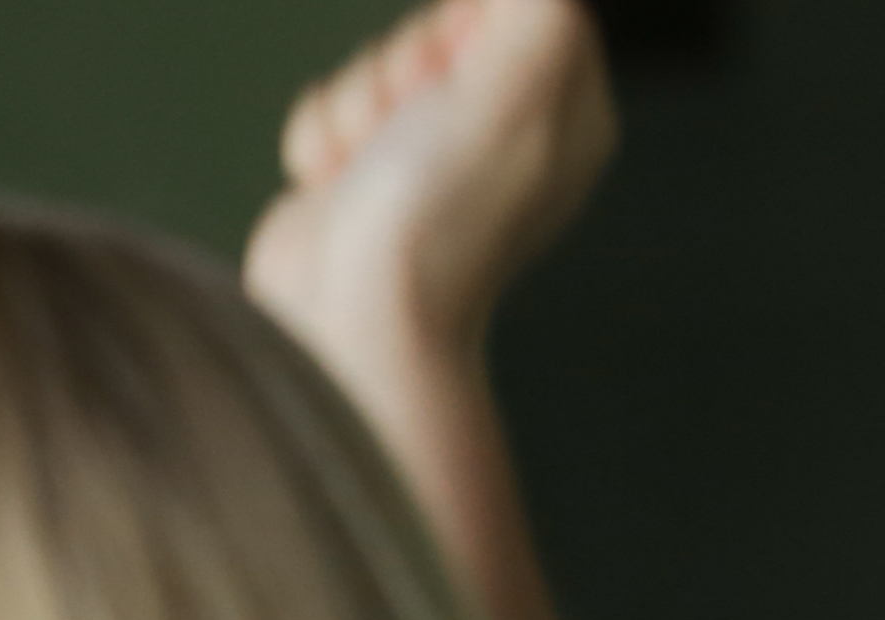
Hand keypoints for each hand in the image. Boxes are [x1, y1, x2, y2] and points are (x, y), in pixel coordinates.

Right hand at [243, 0, 614, 359]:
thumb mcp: (517, 82)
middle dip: (404, 67)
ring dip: (357, 108)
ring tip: (366, 170)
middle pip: (439, 28)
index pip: (519, 4)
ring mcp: (424, 156)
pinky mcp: (359, 175)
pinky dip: (322, 142)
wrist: (348, 323)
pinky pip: (331, 108)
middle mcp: (500, 131)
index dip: (470, 21)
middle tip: (408, 127)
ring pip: (376, 65)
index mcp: (562, 111)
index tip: (457, 69)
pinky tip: (335, 187)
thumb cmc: (434, 216)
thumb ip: (534, 4)